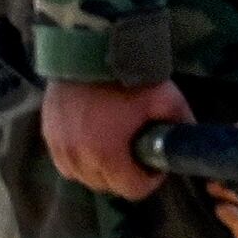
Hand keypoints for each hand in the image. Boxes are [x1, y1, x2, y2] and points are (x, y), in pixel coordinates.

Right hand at [46, 75, 189, 198]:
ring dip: (100, 170)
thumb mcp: (167, 99)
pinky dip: (79, 159)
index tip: (154, 163)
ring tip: (113, 147)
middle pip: (107, 186)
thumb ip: (182, 125)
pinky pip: (64, 162)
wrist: (90, 46)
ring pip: (83, 177)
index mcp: (107, 155)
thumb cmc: (130, 76)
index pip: (132, 190)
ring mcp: (59, 146)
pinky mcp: (47, 133)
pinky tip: (91, 142)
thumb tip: (190, 143)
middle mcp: (78, 157)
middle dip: (125, 175)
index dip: (149, 179)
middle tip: (135, 151)